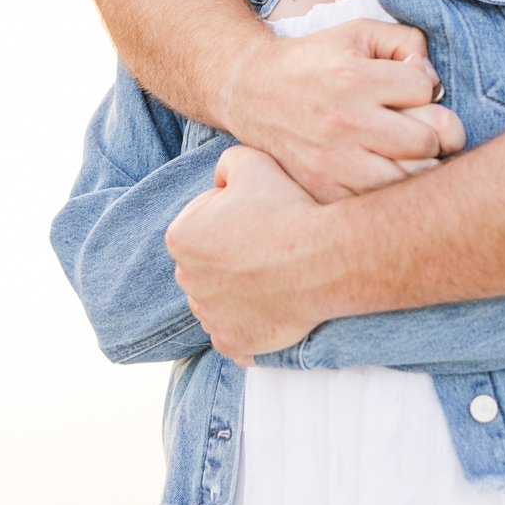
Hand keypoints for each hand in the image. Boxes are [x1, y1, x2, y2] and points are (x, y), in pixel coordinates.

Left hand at [167, 146, 328, 362]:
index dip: (235, 212)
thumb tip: (221, 181)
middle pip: (208, 261)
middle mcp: (186, 280)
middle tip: (270, 241)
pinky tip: (273, 304)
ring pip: (218, 297)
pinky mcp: (233, 343)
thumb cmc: (287, 208)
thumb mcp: (252, 161)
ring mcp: (209, 316)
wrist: (323, 259)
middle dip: (231, 252)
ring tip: (275, 271)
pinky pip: (234, 331)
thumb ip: (226, 164)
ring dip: (238, 287)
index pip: (203, 219)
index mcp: (181, 236)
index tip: (261, 213)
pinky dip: (250, 321)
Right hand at [221, 18, 464, 201]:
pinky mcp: (324, 189)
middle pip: (427, 139)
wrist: (253, 92)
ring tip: (405, 149)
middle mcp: (345, 122)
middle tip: (418, 124)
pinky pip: (380, 201)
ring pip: (411, 178)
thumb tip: (433, 80)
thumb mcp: (359, 32)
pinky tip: (381, 168)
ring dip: (418, 163)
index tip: (406, 88)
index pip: (425, 88)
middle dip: (432, 128)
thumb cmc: (315, 60)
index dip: (424, 86)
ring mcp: (333, 161)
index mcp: (354, 78)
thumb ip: (406, 41)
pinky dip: (389, 189)